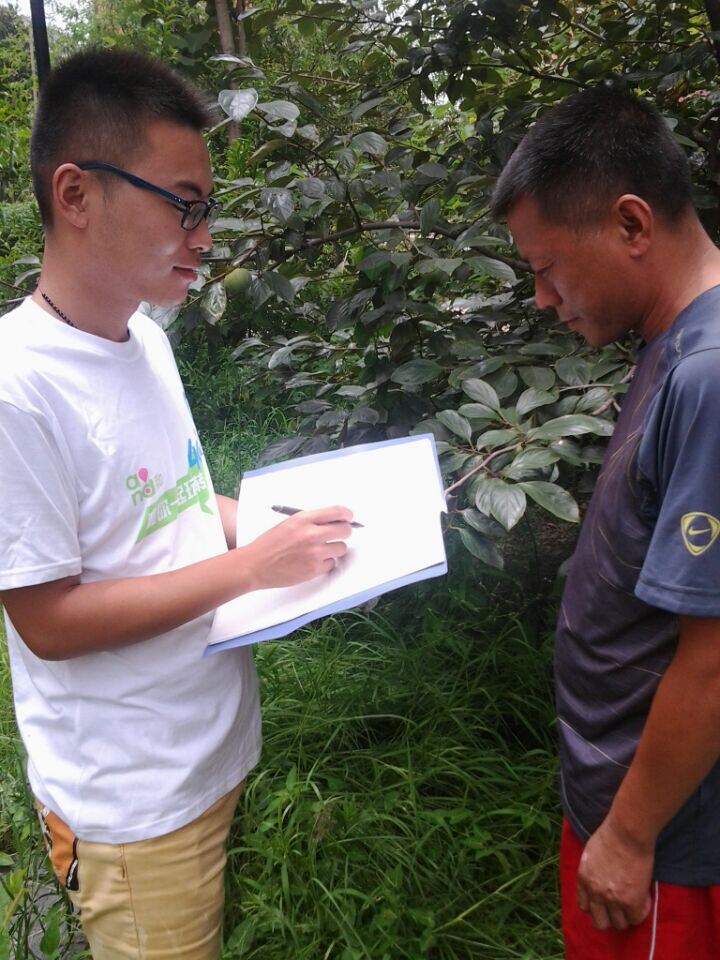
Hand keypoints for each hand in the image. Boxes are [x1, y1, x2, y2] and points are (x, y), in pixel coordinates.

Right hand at [239, 505, 353, 589]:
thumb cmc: (269, 544)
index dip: (347, 515)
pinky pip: (332, 563)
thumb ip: (310, 521)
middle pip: (345, 530)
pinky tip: (314, 561)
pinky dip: (326, 563)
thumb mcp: (289, 524)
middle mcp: (311, 534)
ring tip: (322, 550)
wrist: (254, 565)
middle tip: (340, 534)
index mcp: (303, 519)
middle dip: (345, 532)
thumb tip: (333, 521)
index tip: (349, 518)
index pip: (337, 512)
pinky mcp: (313, 569)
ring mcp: (314, 553)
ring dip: (335, 549)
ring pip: (341, 548)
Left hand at [576, 816, 653, 930]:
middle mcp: (595, 892)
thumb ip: (592, 870)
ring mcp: (612, 899)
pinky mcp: (630, 901)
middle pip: (599, 922)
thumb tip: (600, 878)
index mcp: (583, 879)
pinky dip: (642, 911)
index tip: (606, 903)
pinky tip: (645, 899)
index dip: (596, 907)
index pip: (584, 906)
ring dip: (627, 916)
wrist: (627, 832)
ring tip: (635, 903)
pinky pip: (636, 919)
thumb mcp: (591, 853)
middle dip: (610, 918)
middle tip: (621, 908)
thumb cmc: (611, 834)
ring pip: (618, 924)